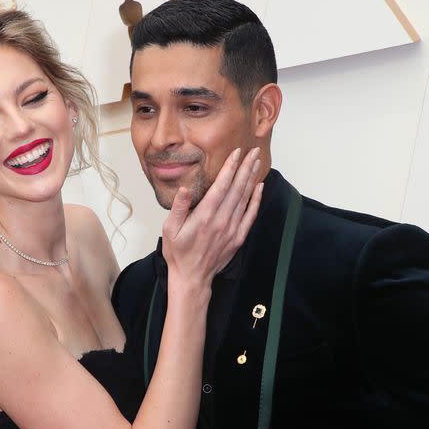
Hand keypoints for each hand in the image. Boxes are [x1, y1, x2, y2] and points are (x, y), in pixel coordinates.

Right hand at [162, 147, 262, 292]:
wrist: (191, 278)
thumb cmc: (178, 253)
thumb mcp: (169, 229)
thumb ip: (178, 208)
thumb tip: (185, 189)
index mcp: (204, 217)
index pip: (221, 186)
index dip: (230, 168)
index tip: (236, 153)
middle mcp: (221, 221)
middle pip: (237, 188)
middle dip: (246, 167)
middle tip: (253, 151)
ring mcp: (232, 229)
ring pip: (245, 198)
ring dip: (251, 178)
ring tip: (257, 162)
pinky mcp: (237, 237)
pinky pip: (250, 215)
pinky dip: (256, 200)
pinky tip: (259, 187)